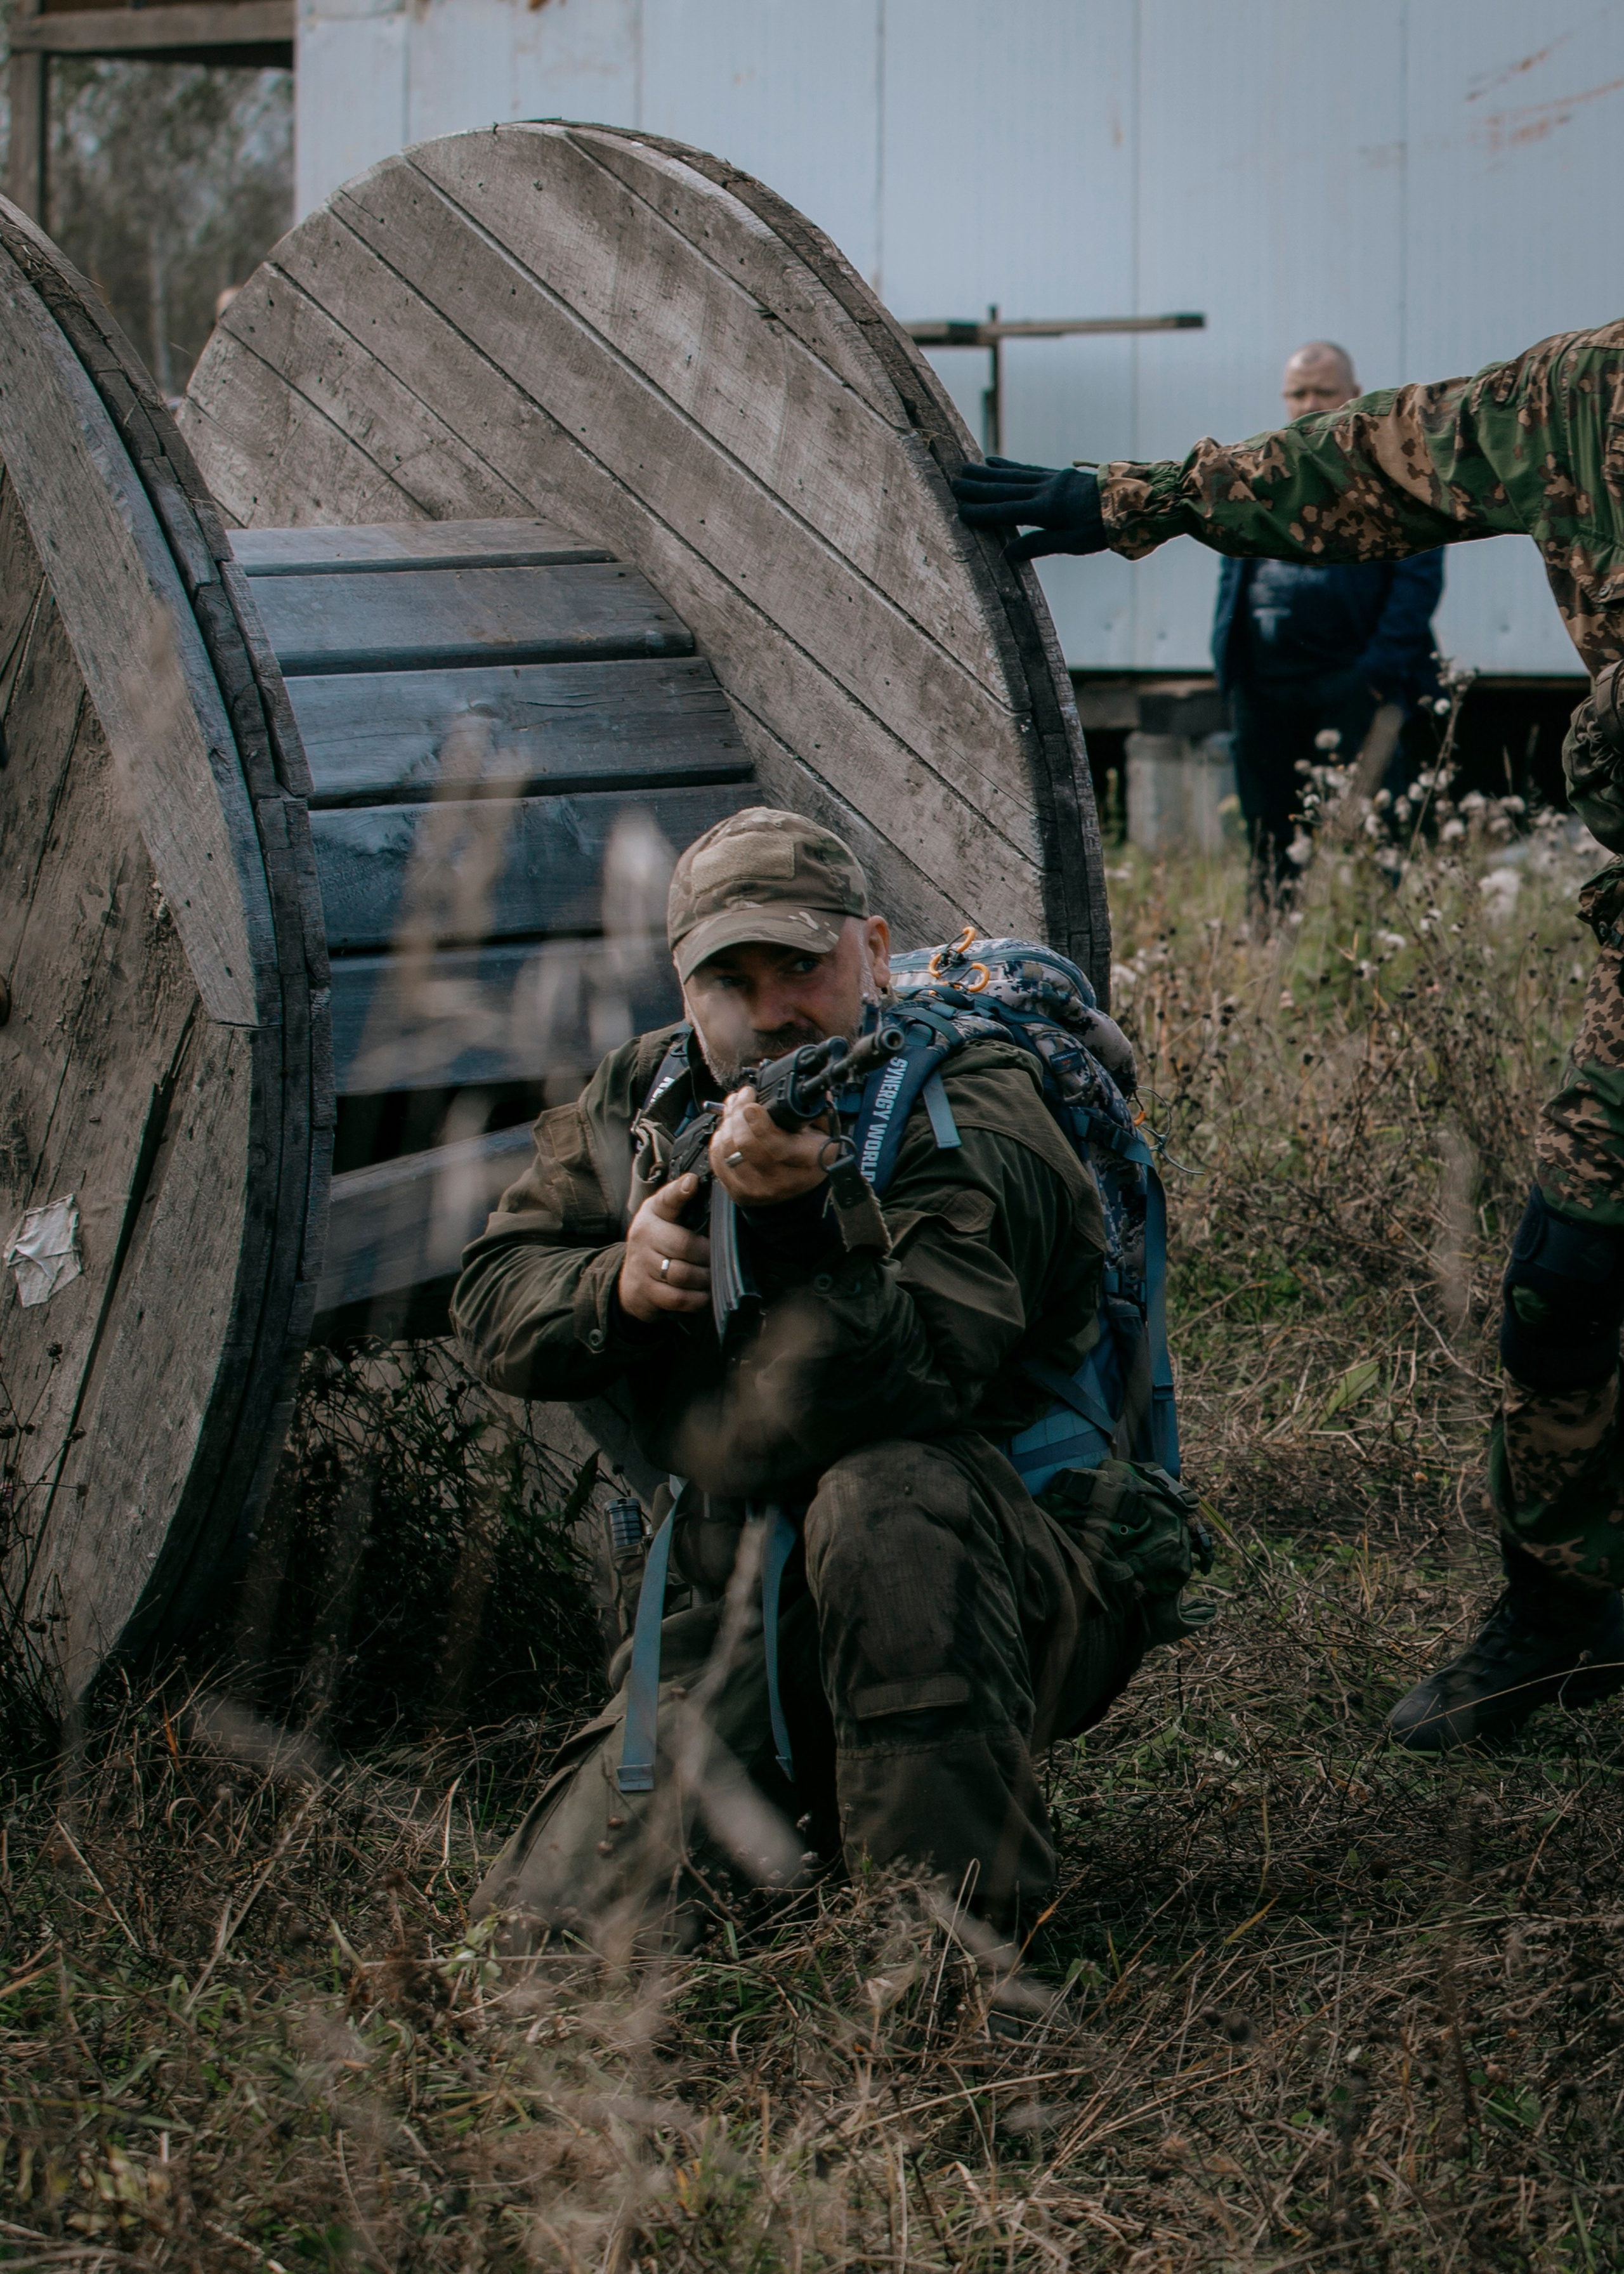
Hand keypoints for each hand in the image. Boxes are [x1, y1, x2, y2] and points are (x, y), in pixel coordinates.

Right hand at [618, 1173, 710, 1321]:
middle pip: (683, 1245)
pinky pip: (678, 1297)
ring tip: (714, 1276)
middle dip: (708, 1255)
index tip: (692, 1183)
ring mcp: (643, 1265)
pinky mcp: (646, 1291)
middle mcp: (644, 1235)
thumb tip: (702, 1183)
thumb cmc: (658, 1243)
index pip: (667, 1199)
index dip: (680, 1191)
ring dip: (704, 1278)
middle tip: (721, 1259)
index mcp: (653, 1212)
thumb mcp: (665, 1217)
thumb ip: (682, 1202)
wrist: (631, 1280)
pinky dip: (697, 1299)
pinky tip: (704, 1294)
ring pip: (682, 1274)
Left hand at [710, 1086, 830, 1204]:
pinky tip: (728, 1129)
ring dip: (727, 1123)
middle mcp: (781, 1179)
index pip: (777, 1145)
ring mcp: (758, 1189)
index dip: (759, 1122)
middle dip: (738, 1113)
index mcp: (806, 1161)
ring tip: (734, 1109)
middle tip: (743, 1097)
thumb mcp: (824, 1132)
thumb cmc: (810, 1156)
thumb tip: (812, 1090)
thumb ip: (816, 1109)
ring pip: (729, 1150)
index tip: (751, 1103)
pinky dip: (719, 1140)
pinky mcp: (739, 1192)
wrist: (799, 1191)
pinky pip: (718, 1161)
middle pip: (746, 1144)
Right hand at [950, 457, 1106, 561]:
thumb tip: (1008, 553)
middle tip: (954, 483)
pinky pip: (1027, 469)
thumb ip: (1040, 544)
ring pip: (1013, 475)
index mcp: (1047, 509)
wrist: (1133, 500)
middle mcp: (1046, 490)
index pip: (1007, 511)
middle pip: (1005, 488)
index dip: (983, 513)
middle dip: (978, 487)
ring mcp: (1052, 479)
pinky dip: (1009, 465)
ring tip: (967, 468)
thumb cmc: (1104, 527)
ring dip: (988, 473)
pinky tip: (995, 461)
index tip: (960, 511)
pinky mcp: (1059, 475)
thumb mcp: (1074, 543)